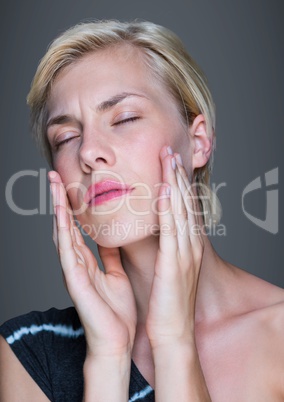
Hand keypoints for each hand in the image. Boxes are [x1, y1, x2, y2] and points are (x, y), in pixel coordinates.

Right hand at [48, 171, 136, 357]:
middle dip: (60, 199)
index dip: (73, 204)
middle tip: (54, 174)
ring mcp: (72, 270)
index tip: (71, 182)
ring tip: (53, 184)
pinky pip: (67, 252)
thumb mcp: (115, 274)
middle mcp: (77, 262)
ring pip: (62, 233)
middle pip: (65, 224)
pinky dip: (63, 231)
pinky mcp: (74, 280)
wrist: (116, 342)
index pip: (77, 226)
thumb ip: (110, 256)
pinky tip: (61, 214)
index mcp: (87, 260)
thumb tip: (110, 237)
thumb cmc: (116, 311)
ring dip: (57, 208)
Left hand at [146, 145, 203, 348]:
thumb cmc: (167, 300)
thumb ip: (163, 247)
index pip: (183, 208)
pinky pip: (171, 229)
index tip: (169, 163)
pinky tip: (165, 190)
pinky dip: (169, 207)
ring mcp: (185, 252)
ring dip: (174, 183)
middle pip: (184, 203)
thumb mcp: (168, 267)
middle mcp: (190, 245)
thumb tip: (153, 230)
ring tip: (168, 159)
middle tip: (169, 152)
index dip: (177, 184)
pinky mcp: (174, 262)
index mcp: (187, 246)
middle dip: (177, 175)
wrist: (173, 330)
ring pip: (180, 210)